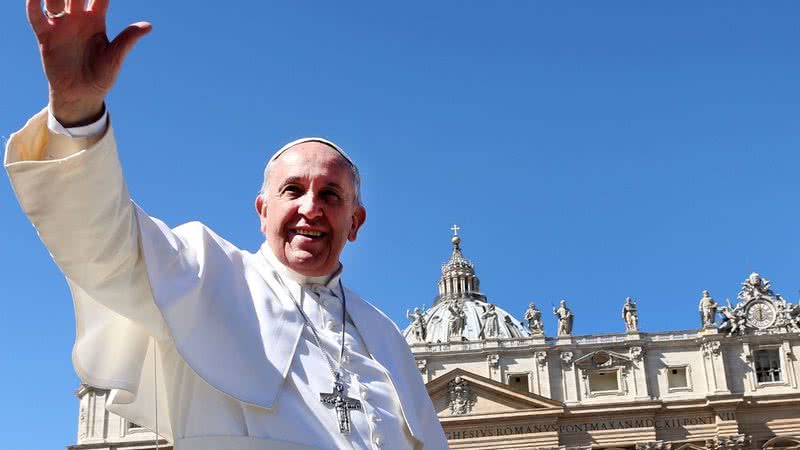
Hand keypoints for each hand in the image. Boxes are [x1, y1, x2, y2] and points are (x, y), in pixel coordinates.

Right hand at [27, 0, 151, 125]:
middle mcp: (77, 19)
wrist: (81, 95)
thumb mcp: (115, 57)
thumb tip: (149, 26)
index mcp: (96, 21)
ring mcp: (60, 26)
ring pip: (54, 1)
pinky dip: (33, 6)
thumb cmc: (102, 76)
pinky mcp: (45, 36)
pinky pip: (36, 18)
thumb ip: (127, 39)